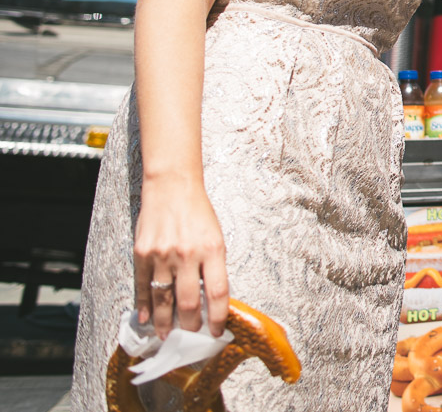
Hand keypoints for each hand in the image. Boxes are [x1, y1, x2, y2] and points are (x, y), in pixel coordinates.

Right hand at [133, 177, 229, 338]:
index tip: (217, 332)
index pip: (217, 293)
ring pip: (163, 299)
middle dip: (190, 325)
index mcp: (212, 249)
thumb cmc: (198, 213)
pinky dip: (144, 306)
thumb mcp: (216, 237)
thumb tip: (209, 301)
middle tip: (190, 335)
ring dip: (165, 322)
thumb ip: (212, 267)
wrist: (172, 187)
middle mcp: (187, 254)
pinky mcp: (142, 254)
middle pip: (189, 301)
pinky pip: (143, 286)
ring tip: (167, 335)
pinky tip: (145, 318)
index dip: (218, 318)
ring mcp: (162, 255)